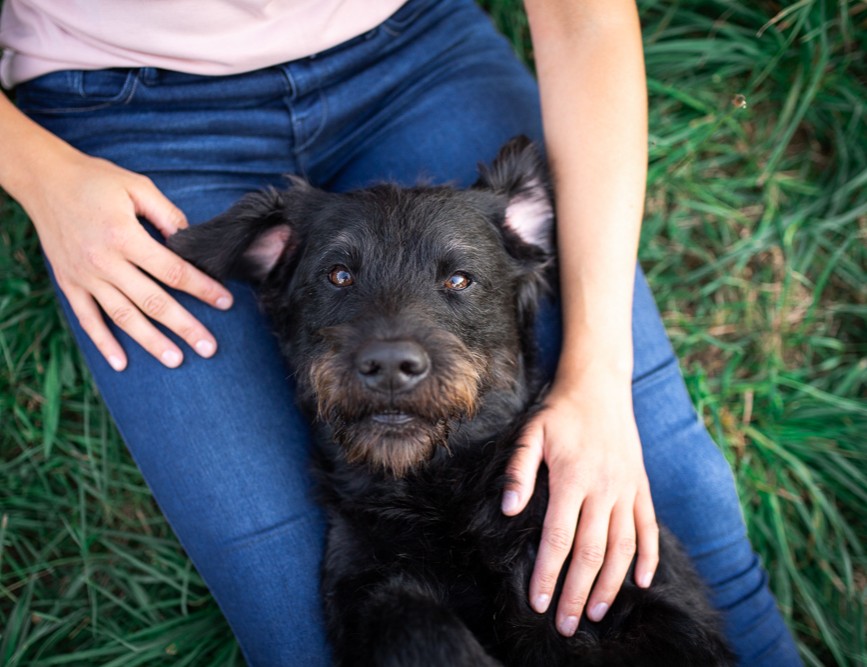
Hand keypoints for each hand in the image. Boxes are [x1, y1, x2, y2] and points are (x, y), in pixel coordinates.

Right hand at [20, 150, 233, 369]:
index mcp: (125, 236)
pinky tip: (122, 363)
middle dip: (184, 327)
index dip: (203, 288)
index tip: (226, 303)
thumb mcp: (137, 186)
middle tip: (209, 347)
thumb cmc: (96, 181)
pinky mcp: (69, 283)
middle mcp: (104, 261)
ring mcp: (84, 276)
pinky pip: (87, 319)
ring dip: (150, 342)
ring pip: (123, 317)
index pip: (173, 271)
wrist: (44, 180)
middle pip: (152, 301)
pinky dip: (103, 343)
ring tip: (176, 360)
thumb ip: (168, 214)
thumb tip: (191, 241)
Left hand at [502, 369, 658, 635]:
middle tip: (564, 625)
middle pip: (591, 553)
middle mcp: (603, 488)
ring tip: (596, 613)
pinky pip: (648, 528)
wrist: (599, 387)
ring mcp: (627, 489)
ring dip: (610, 585)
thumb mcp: (530, 433)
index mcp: (572, 478)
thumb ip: (518, 471)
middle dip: (576, 593)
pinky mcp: (642, 487)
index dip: (548, 573)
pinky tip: (640, 582)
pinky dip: (648, 557)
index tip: (537, 603)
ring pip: (622, 548)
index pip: (559, 538)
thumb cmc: (558, 413)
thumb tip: (508, 509)